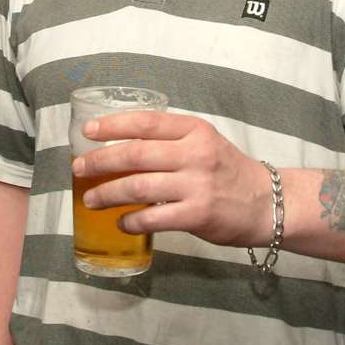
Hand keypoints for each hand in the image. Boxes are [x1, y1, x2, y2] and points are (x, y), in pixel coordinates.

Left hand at [74, 112, 266, 246]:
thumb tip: (118, 146)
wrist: (266, 203)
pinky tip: (121, 221)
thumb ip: (170, 141)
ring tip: (90, 199)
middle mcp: (196, 154)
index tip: (88, 132)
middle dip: (100, 161)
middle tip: (79, 169)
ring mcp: (197, 185)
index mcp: (195, 130)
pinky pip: (153, 218)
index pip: (146, 122)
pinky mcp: (198, 215)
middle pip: (135, 153)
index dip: (112, 125)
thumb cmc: (227, 172)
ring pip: (138, 186)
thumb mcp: (204, 143)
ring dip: (107, 193)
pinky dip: (131, 220)